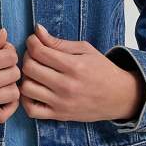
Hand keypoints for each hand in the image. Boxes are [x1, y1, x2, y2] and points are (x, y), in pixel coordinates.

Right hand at [0, 27, 20, 122]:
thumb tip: (5, 34)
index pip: (9, 56)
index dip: (9, 50)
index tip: (0, 50)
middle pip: (14, 74)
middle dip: (10, 65)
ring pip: (13, 94)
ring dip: (10, 84)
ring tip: (0, 78)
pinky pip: (3, 115)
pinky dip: (9, 106)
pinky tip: (2, 95)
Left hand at [18, 23, 145, 122]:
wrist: (119, 97)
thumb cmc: (102, 70)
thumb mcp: (85, 50)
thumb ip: (58, 42)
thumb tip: (37, 30)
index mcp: (74, 66)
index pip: (38, 51)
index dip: (32, 42)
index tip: (35, 41)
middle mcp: (66, 85)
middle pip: (29, 68)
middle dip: (28, 57)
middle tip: (35, 56)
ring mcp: (62, 103)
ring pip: (27, 88)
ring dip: (26, 77)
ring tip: (35, 73)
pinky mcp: (59, 115)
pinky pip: (31, 110)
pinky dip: (26, 100)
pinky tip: (35, 90)